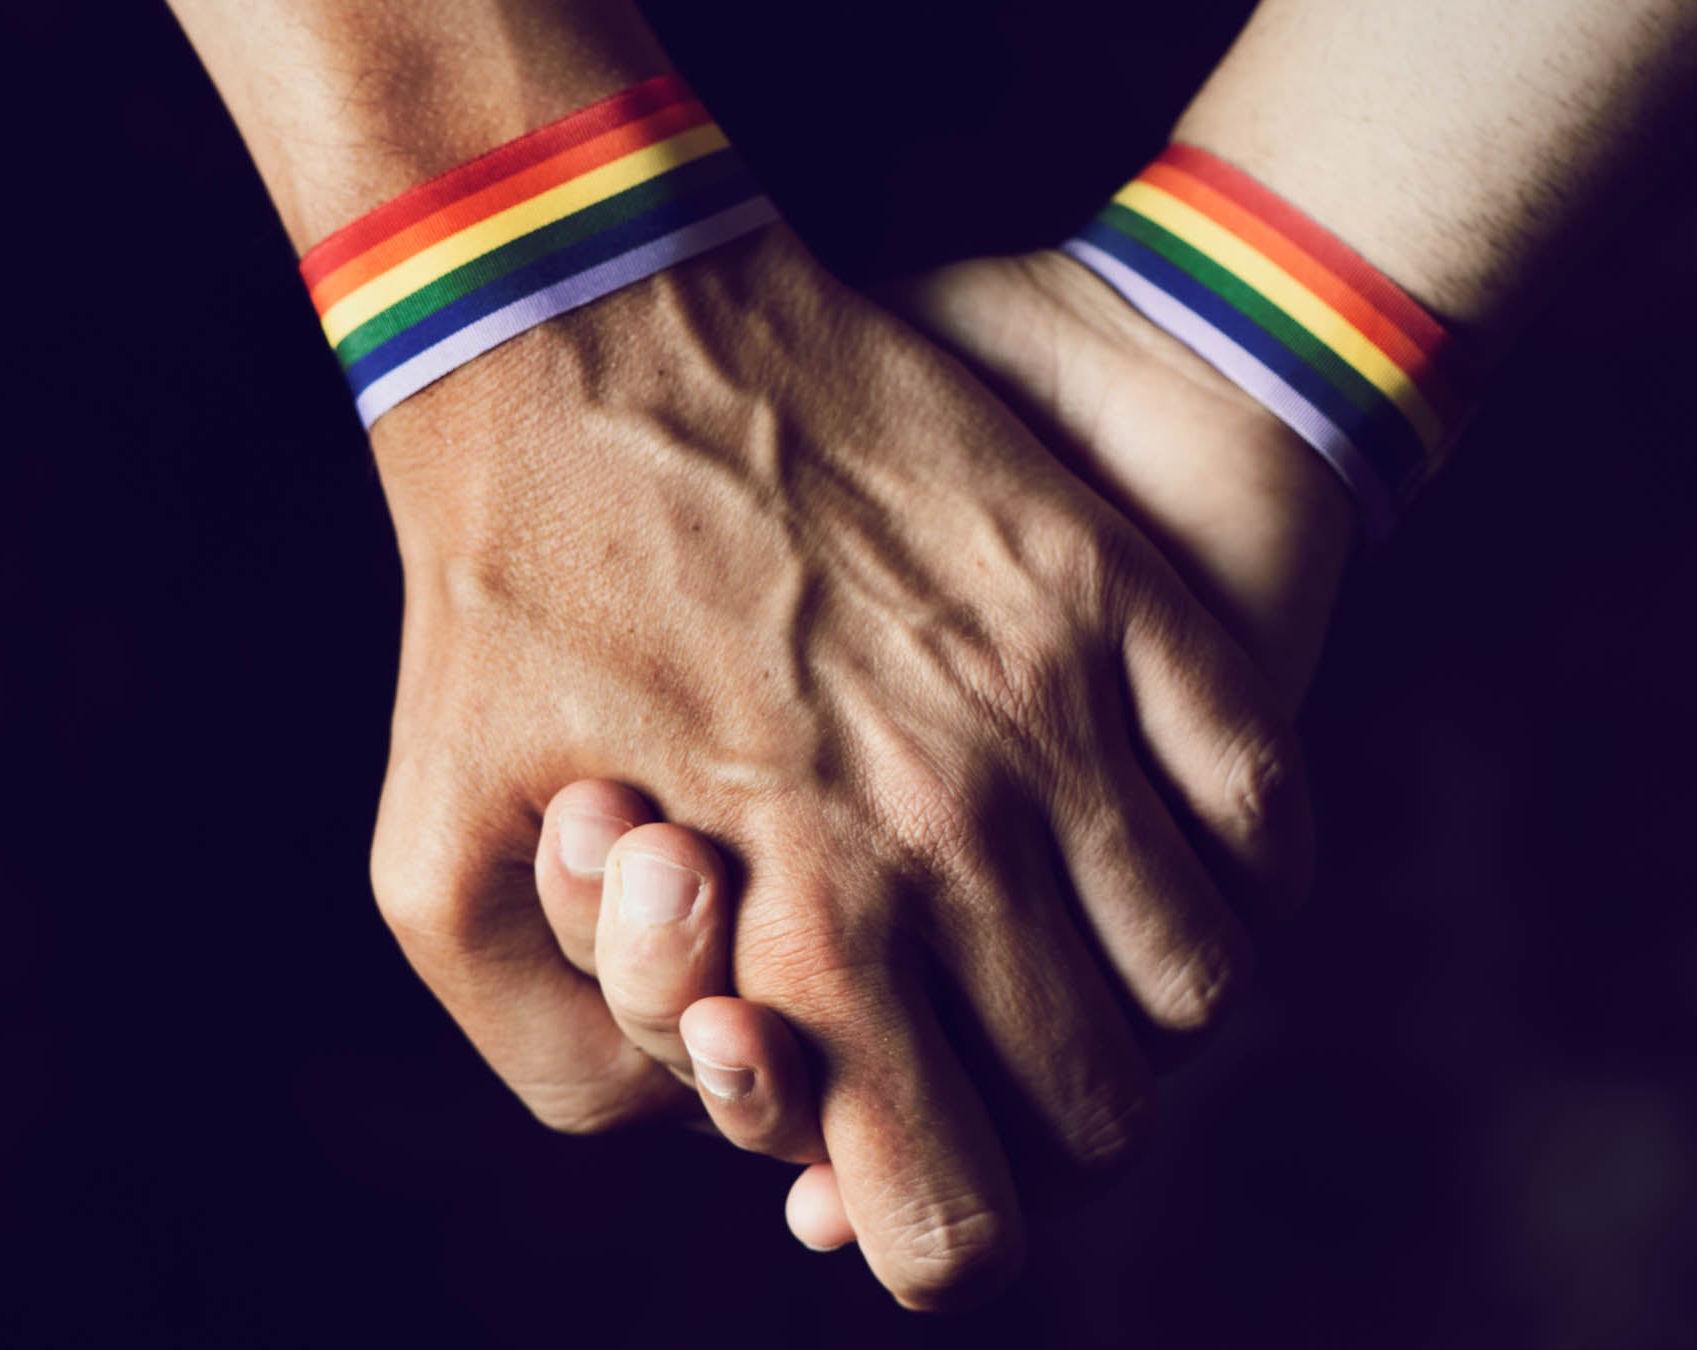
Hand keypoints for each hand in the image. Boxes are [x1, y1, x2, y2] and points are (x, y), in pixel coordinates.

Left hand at [366, 224, 1293, 1308]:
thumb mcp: (432, 871)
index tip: (915, 1206)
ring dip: (1146, 1015)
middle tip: (980, 1073)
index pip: (951, 1217)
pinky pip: (1264, 810)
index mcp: (801, 928)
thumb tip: (711, 1136)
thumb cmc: (495, 602)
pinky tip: (1174, 866)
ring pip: (1199, 980)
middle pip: (1097, 1110)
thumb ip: (566, 1058)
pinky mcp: (1113, 597)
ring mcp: (1056, 710)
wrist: (583, 324)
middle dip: (1039, 1137)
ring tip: (1076, 969)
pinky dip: (1244, 878)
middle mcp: (954, 839)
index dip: (936, 1244)